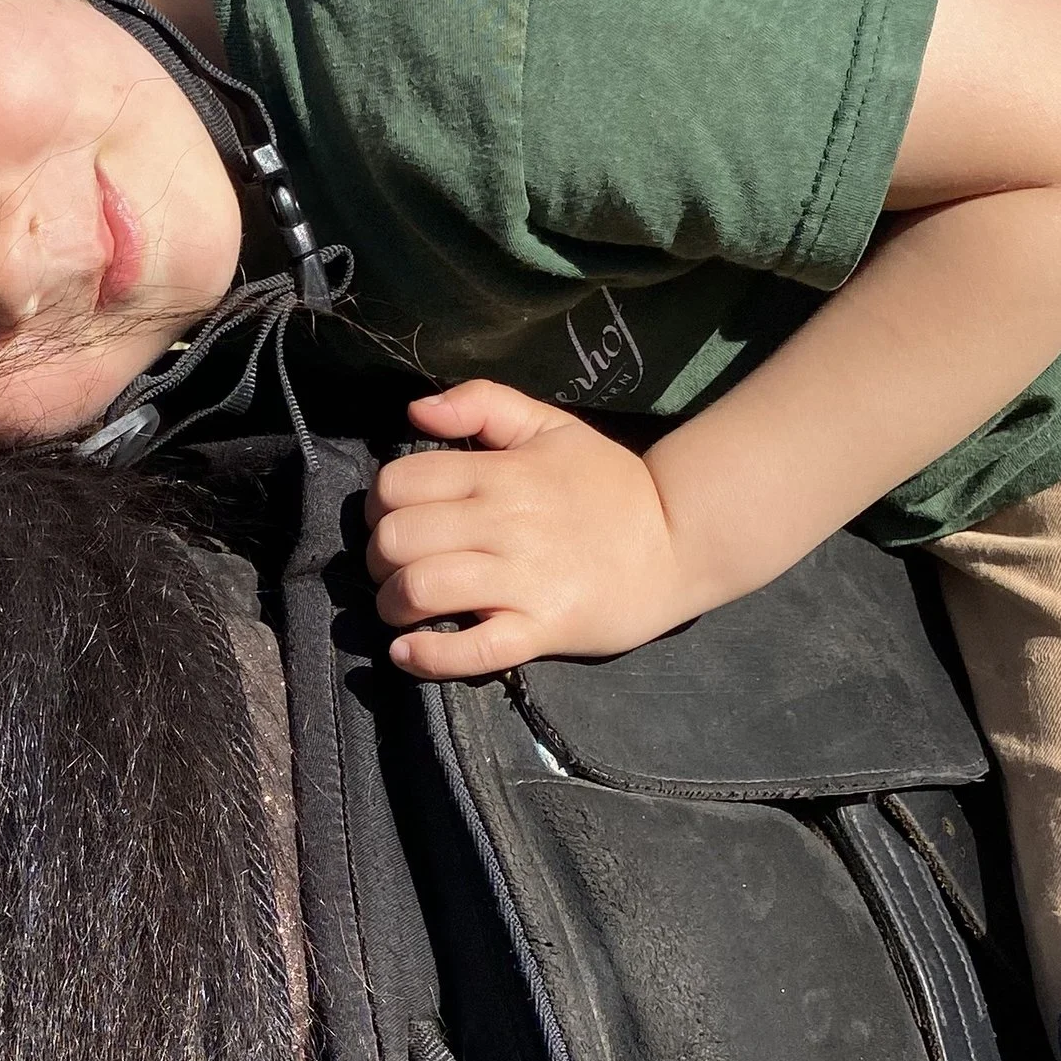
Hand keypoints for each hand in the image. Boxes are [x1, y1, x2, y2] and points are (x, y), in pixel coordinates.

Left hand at [365, 383, 698, 678]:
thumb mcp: (550, 427)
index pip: (399, 484)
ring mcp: (523, 579)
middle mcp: (504, 522)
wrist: (681, 538)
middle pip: (398, 539)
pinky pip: (470, 650)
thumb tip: (415, 410)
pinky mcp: (542, 629)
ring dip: (393, 605)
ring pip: (421, 589)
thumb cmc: (610, 485)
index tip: (392, 520)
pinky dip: (426, 655)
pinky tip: (409, 651)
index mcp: (500, 472)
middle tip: (394, 568)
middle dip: (379, 558)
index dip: (379, 505)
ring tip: (401, 608)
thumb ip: (483, 404)